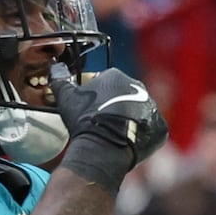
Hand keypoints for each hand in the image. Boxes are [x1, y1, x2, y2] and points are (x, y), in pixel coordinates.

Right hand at [51, 68, 167, 167]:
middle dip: (112, 108)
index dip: (94, 97)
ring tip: (112, 135)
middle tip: (100, 124)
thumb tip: (55, 68)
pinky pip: (149, 130)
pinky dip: (140, 136)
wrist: (103, 146)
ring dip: (127, 121)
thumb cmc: (84, 119)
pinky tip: (126, 143)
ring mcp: (151, 107)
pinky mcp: (160, 127)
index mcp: (116, 77)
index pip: (104, 83)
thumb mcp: (66, 97)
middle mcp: (138, 87)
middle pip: (123, 97)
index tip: (88, 109)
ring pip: (137, 113)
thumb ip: (60, 80)